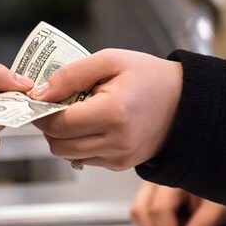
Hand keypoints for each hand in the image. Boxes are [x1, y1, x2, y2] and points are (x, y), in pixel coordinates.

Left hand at [30, 49, 181, 169]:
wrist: (185, 102)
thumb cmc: (148, 77)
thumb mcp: (110, 60)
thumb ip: (70, 75)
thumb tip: (40, 93)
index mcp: (113, 113)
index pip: (58, 124)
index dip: (41, 112)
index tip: (39, 99)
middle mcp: (116, 141)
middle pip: (58, 144)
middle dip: (48, 125)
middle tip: (54, 106)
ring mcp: (119, 157)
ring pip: (68, 154)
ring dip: (61, 136)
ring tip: (74, 113)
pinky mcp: (120, 165)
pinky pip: (84, 158)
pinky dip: (78, 143)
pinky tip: (89, 124)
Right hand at [130, 182, 225, 225]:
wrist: (217, 176)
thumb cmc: (218, 189)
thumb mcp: (218, 208)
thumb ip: (203, 225)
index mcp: (173, 180)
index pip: (160, 210)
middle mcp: (156, 179)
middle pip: (142, 210)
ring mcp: (149, 184)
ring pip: (137, 210)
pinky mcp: (149, 191)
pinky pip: (139, 209)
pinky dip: (149, 225)